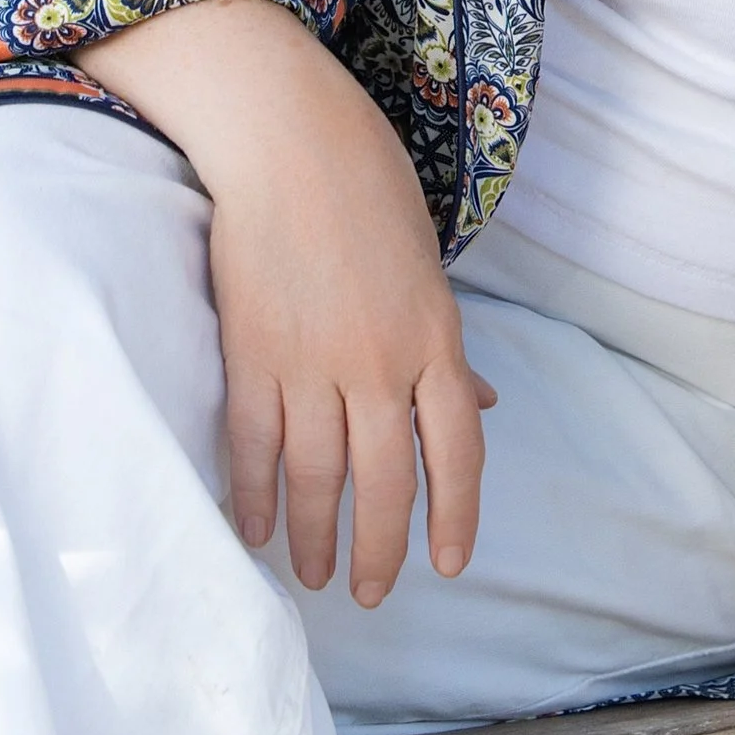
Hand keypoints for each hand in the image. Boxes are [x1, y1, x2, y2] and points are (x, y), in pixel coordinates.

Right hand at [78, 0, 493, 603]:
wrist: (288, 140)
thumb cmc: (367, 190)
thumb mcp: (428, 267)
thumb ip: (450, 351)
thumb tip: (484, 407)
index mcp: (435, 337)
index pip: (457, 451)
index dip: (454, 516)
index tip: (448, 565)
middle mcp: (379, 362)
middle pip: (385, 481)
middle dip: (380, 548)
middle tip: (371, 594)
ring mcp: (312, 362)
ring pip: (315, 476)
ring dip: (313, 536)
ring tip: (313, 576)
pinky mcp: (251, 353)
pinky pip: (252, 444)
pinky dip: (251, 496)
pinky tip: (252, 531)